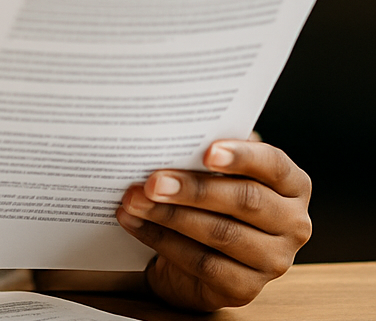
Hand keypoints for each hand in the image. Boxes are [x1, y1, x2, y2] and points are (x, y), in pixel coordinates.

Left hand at [116, 140, 311, 310]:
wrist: (196, 248)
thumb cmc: (208, 195)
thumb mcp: (214, 169)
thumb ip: (207, 152)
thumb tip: (175, 136)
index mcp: (291, 185)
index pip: (274, 165)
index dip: (242, 156)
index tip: (206, 152)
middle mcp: (292, 224)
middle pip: (245, 200)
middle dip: (194, 189)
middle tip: (152, 180)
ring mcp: (273, 261)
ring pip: (221, 234)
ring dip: (170, 214)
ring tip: (134, 199)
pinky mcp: (244, 289)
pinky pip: (202, 264)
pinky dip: (161, 240)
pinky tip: (134, 223)